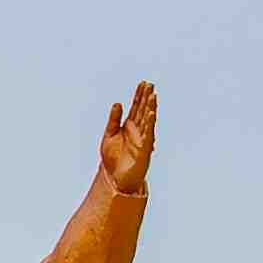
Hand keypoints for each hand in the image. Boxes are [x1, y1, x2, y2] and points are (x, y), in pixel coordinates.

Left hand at [98, 79, 160, 193]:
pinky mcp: (144, 149)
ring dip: (150, 108)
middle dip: (146, 98)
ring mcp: (142, 139)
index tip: (143, 83)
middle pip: (143, 111)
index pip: (136, 107)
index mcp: (129, 127)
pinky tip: (151, 113)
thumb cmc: (113, 159)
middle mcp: (137, 131)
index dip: (139, 95)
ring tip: (153, 95)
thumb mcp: (109, 135)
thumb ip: (113, 120)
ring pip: (147, 120)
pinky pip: (148, 134)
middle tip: (150, 84)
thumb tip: (118, 103)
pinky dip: (149, 123)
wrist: (115, 179)